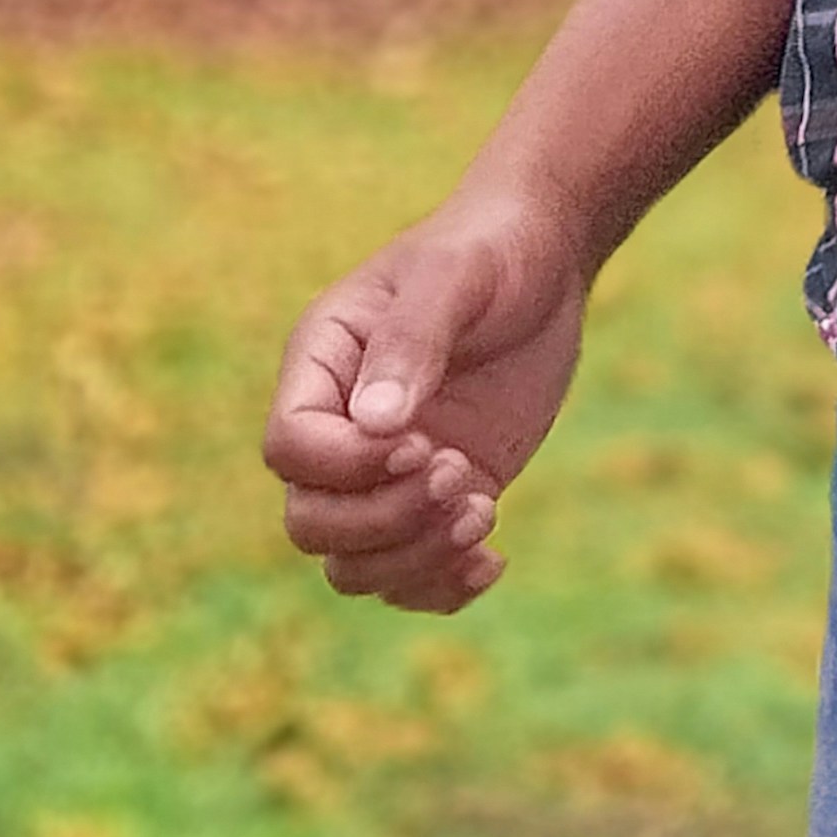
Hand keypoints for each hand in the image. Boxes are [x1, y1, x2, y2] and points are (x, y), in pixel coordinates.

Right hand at [263, 190, 588, 615]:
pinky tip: (492, 560)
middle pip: (312, 521)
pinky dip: (442, 588)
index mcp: (321, 365)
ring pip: (353, 564)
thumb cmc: (491, 249)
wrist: (545, 261)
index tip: (422, 443)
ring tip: (483, 509)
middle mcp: (341, 428)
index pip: (291, 447)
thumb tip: (374, 425)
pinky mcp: (435, 498)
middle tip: (460, 473)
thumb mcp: (455, 274)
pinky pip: (409, 577)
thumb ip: (411, 340)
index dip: (348, 466)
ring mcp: (386, 473)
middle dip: (383, 520)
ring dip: (414, 559)